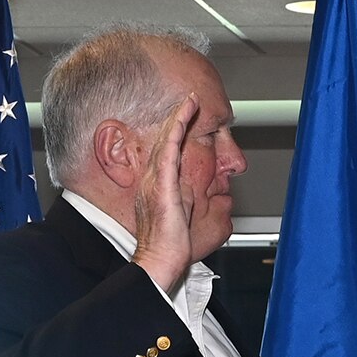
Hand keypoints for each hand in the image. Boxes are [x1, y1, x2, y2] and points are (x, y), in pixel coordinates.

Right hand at [131, 94, 198, 290]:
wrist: (160, 257)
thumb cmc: (170, 242)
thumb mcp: (182, 212)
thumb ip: (189, 195)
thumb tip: (203, 189)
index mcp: (157, 183)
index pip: (167, 150)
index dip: (176, 132)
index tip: (187, 117)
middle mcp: (152, 177)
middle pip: (165, 140)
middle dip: (178, 118)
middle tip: (190, 100)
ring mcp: (155, 178)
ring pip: (167, 139)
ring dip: (179, 117)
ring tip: (191, 101)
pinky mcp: (162, 182)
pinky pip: (169, 148)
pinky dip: (177, 129)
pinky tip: (185, 115)